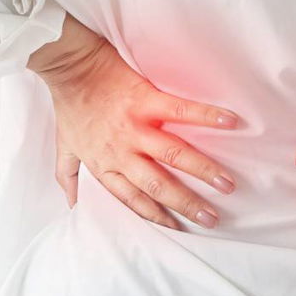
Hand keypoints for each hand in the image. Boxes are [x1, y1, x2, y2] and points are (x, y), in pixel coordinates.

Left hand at [28, 14, 241, 229]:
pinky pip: (181, 111)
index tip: (178, 229)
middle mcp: (122, 152)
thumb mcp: (64, 147)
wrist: (69, 66)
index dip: (156, 216)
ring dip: (203, 170)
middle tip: (212, 218)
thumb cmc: (69, 105)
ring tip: (228, 185)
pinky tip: (230, 123)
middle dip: (187, 204)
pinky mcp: (146, 99)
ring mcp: (135, 126)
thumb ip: (68, 176)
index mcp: (104, 164)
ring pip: (174, 155)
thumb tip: (72, 204)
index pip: (133, 199)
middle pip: (159, 185)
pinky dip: (207, 116)